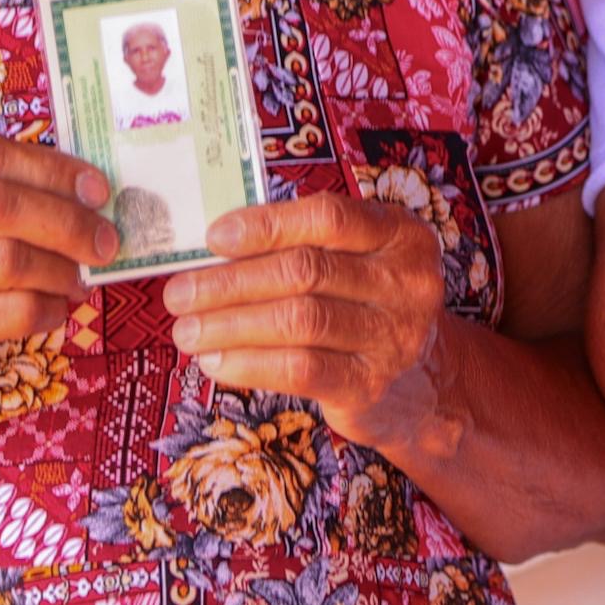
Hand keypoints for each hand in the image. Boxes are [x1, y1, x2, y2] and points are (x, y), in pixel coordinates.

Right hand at [0, 134, 115, 406]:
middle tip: (105, 240)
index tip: (96, 188)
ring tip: (80, 277)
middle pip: (1, 205)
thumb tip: (83, 189)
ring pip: (9, 260)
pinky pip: (9, 311)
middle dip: (67, 222)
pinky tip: (57, 307)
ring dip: (62, 270)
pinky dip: (47, 309)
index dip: (52, 169)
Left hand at [163, 194, 448, 452]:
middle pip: (304, 271)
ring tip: (187, 330)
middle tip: (179, 293)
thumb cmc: (369, 308)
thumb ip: (304, 247)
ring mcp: (393, 337)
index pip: (329, 218)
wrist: (425, 384)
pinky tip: (216, 362)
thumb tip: (215, 249)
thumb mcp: (358, 263)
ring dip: (229, 325)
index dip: (266, 226)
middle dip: (230, 282)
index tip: (214, 238)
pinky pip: (299, 370)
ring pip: (297, 321)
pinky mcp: (371, 386)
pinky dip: (249, 364)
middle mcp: (405, 281)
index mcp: (400, 234)